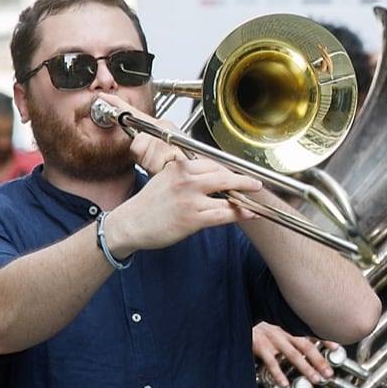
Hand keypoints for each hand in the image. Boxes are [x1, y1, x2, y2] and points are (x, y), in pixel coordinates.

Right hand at [104, 140, 262, 254]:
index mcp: (179, 167)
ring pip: (227, 195)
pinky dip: (240, 214)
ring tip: (255, 199)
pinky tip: (249, 214)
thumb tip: (209, 174)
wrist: (130, 224)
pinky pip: (224, 214)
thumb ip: (185, 174)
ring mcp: (191, 200)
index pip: (212, 163)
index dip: (230, 169)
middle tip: (256, 183)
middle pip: (224, 175)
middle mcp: (186, 180)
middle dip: (244, 179)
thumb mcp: (164, 179)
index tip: (239, 171)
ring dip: (245, 197)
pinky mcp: (193, 218)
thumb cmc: (148, 204)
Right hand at [253, 322, 336, 387]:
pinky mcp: (259, 345)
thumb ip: (286, 325)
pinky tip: (284, 383)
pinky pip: (271, 362)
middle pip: (306, 346)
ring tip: (314, 380)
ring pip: (292, 355)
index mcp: (287, 323)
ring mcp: (272, 338)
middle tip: (329, 374)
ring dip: (305, 368)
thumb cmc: (256, 317)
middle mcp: (283, 329)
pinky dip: (278, 373)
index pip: (310, 331)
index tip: (337, 349)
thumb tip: (302, 333)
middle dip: (319, 360)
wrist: (236, 311)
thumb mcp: (273, 316)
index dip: (326, 339)